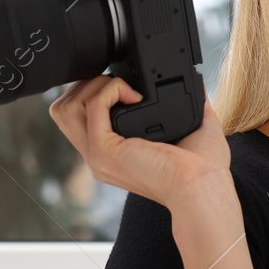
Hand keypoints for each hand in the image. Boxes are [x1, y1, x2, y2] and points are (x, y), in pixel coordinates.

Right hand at [47, 75, 228, 209]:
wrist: (204, 186)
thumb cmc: (205, 168)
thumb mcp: (191, 127)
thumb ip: (189, 103)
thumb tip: (196, 82)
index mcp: (113, 153)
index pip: (77, 117)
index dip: (92, 93)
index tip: (122, 85)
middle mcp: (99, 156)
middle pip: (63, 111)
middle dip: (87, 85)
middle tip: (119, 84)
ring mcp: (98, 156)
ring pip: (66, 108)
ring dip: (96, 85)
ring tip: (126, 88)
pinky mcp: (105, 152)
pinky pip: (93, 106)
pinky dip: (112, 89)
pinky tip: (136, 95)